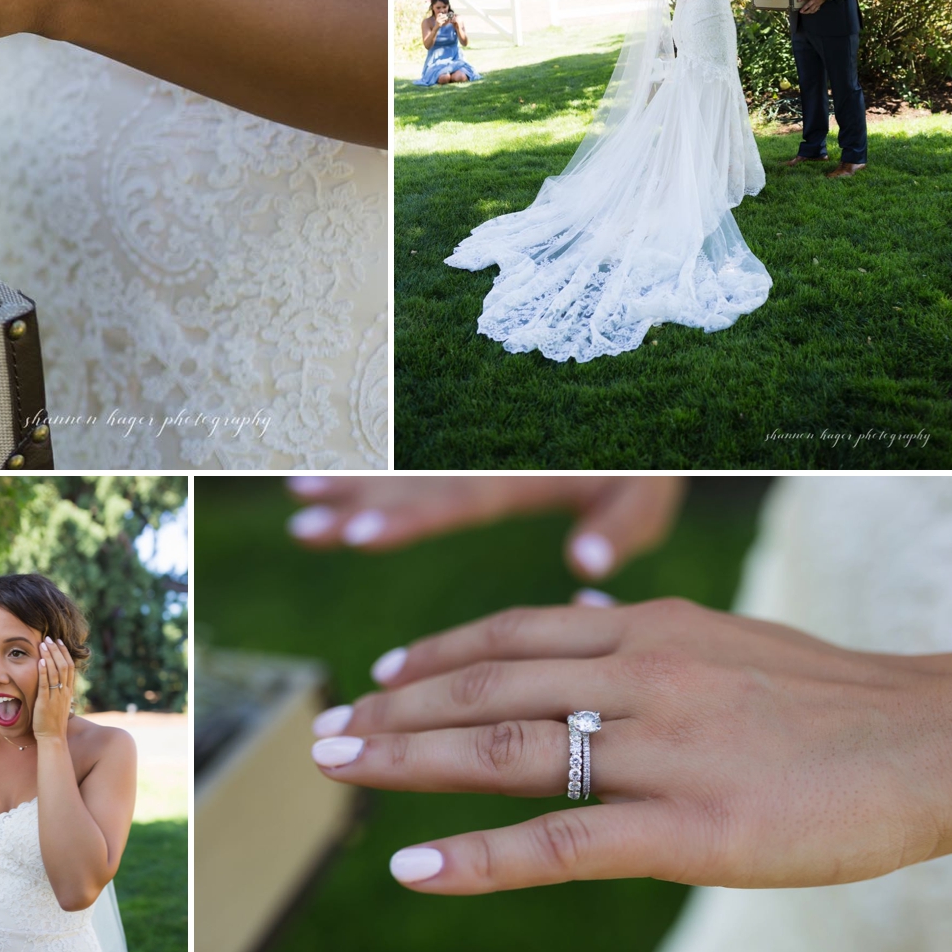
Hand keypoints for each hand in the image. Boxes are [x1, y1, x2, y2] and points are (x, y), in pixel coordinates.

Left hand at [31, 636, 76, 742]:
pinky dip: (43, 671)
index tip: (59, 641)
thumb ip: (60, 690)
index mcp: (68, 691)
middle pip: (64, 666)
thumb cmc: (54, 721)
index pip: (69, 667)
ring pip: (55, 672)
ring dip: (49, 656)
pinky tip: (40, 661)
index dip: (64, 652)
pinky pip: (45, 684)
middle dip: (56, 650)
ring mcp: (55, 696)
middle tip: (50, 638)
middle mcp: (64, 692)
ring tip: (44, 644)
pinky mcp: (45, 702)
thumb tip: (56, 678)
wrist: (53, 737)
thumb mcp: (60, 702)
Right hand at [285, 476, 684, 581]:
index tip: (358, 536)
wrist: (645, 385)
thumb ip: (620, 527)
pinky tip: (324, 472)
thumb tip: (583, 566)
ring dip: (351, 483)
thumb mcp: (651, 490)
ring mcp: (473, 446)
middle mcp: (490, 454)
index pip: (461, 499)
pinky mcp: (465, 443)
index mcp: (530, 472)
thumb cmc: (652, 455)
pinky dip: (365, 465)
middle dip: (357, 504)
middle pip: (415, 482)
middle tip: (305, 525)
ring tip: (299, 497)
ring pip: (404, 466)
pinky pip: (408, 454)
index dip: (409, 519)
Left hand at [308, 597, 951, 893]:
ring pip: (504, 749)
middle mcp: (637, 675)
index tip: (380, 674)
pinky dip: (477, 856)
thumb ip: (641, 638)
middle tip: (330, 728)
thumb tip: (581, 619)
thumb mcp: (724, 639)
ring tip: (340, 770)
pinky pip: (560, 843)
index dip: (435, 655)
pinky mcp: (689, 829)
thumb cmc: (833, 698)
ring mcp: (660, 750)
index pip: (510, 634)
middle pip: (486, 686)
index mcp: (645, 630)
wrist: (939, 740)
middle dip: (396, 707)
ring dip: (408, 760)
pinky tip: (415, 867)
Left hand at [799, 0, 828, 13]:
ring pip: (812, 9)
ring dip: (807, 12)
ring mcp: (817, 3)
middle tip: (800, 11)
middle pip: (808, 5)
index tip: (798, 1)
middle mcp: (814, 0)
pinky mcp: (819, 5)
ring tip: (804, 13)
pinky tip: (810, 12)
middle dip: (804, 9)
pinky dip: (813, 11)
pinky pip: (816, 9)